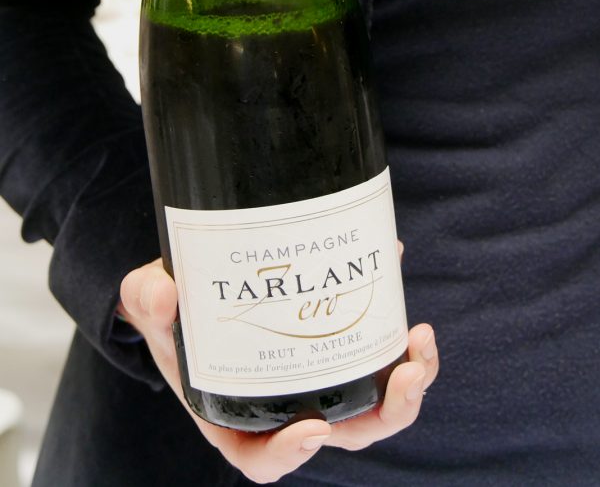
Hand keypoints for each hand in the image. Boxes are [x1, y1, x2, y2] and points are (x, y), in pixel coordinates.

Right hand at [120, 257, 438, 483]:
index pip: (264, 458)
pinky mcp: (339, 341)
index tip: (312, 428)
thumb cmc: (172, 312)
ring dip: (409, 378)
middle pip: (347, 433)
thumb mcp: (150, 303)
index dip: (289, 454)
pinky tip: (391, 262)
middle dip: (388, 410)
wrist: (192, 282)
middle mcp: (287, 405)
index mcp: (237, 415)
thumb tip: (162, 294)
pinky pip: (377, 346)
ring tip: (420, 335)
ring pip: (377, 401)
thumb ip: (151, 301)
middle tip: (405, 369)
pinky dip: (392, 320)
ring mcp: (320, 378)